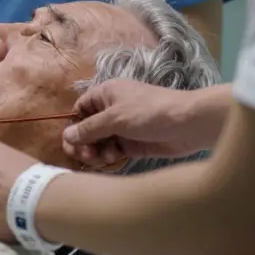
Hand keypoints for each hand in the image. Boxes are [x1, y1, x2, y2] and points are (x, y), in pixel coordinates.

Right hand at [61, 79, 201, 168]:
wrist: (188, 124)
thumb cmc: (149, 112)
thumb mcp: (115, 118)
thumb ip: (88, 129)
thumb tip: (66, 136)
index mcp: (106, 94)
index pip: (80, 109)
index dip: (74, 124)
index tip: (73, 141)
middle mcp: (112, 110)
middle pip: (88, 128)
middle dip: (84, 143)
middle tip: (86, 156)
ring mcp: (123, 128)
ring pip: (100, 142)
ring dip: (97, 152)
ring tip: (103, 158)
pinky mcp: (134, 144)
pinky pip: (113, 151)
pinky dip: (110, 157)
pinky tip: (114, 159)